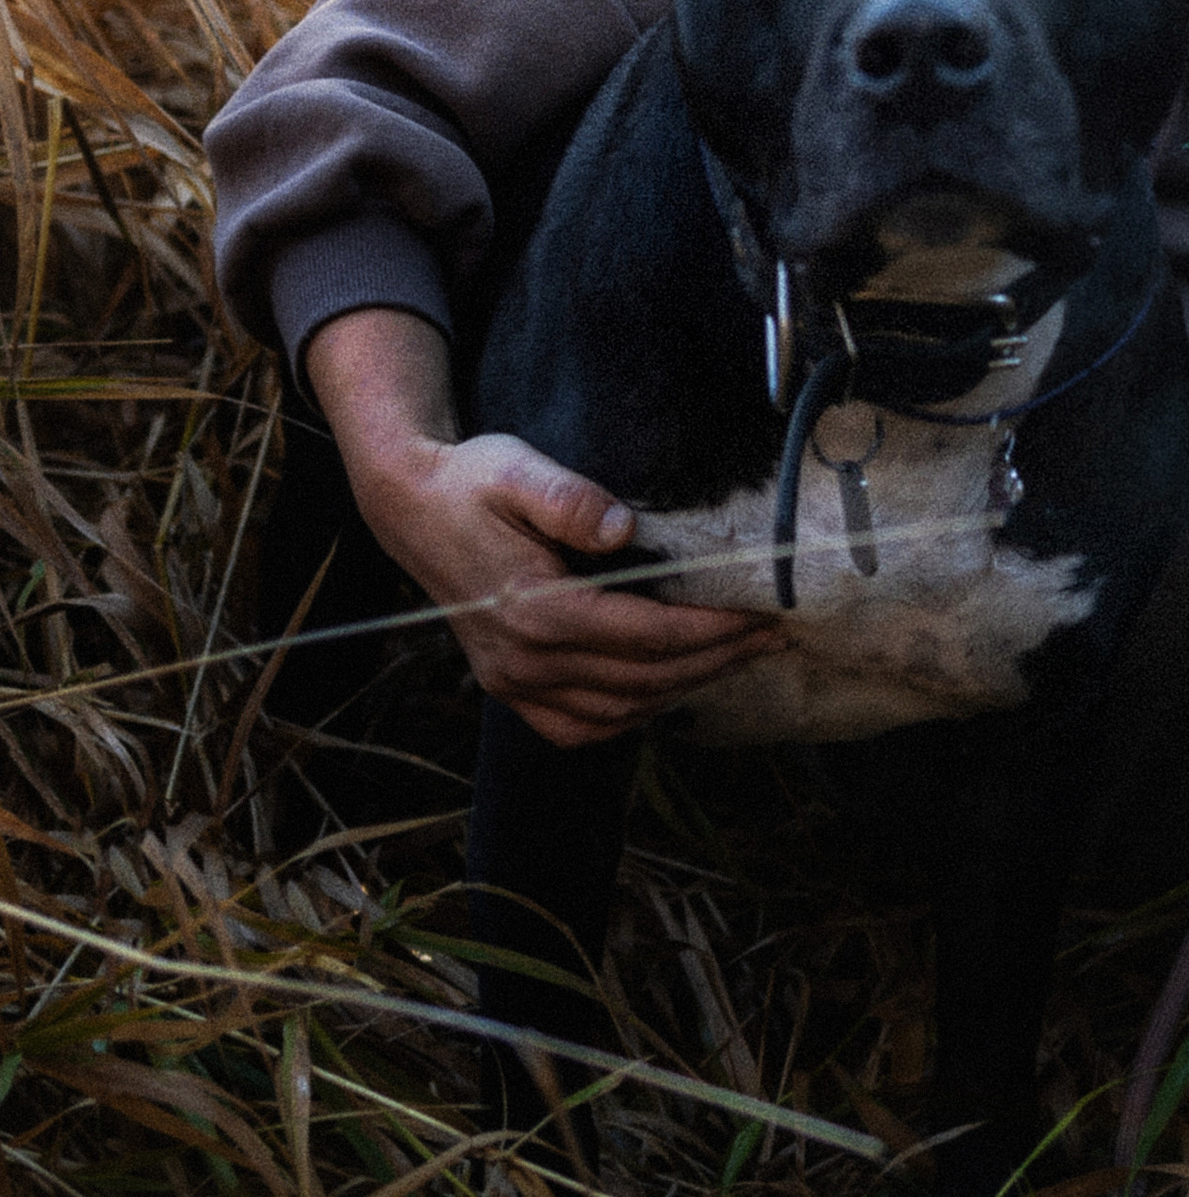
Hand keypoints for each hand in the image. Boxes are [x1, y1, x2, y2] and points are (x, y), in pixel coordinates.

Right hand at [305, 307, 780, 749]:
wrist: (409, 508)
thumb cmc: (472, 482)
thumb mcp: (517, 469)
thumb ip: (568, 499)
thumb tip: (621, 528)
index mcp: (535, 609)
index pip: (647, 636)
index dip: (712, 632)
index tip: (763, 618)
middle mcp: (524, 660)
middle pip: (643, 679)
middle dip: (715, 662)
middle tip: (770, 638)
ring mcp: (512, 681)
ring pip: (617, 712)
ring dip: (682, 691)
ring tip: (734, 660)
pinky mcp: (507, 687)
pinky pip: (577, 727)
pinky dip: (630, 716)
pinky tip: (667, 689)